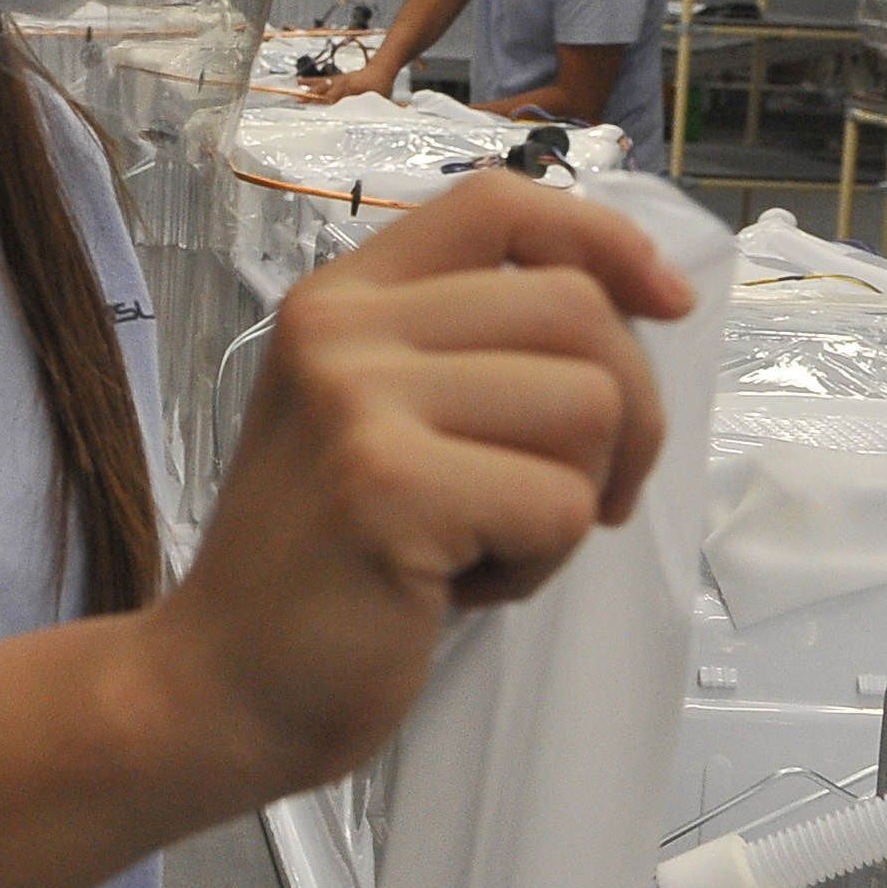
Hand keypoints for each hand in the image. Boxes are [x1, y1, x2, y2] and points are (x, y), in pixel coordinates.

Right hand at [135, 173, 688, 797]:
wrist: (221, 685)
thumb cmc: (325, 563)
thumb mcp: (373, 417)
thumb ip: (469, 349)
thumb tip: (643, 304)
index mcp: (341, 299)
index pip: (499, 203)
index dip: (605, 239)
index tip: (665, 304)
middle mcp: (342, 330)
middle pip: (578, 309)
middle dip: (629, 413)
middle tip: (584, 497)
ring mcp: (358, 402)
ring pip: (589, 404)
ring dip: (575, 497)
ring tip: (489, 542)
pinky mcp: (388, 487)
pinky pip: (561, 505)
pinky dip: (540, 565)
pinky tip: (460, 588)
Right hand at [290, 58, 393, 105]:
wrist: (382, 67)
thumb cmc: (381, 85)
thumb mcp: (380, 98)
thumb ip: (371, 108)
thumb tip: (368, 121)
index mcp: (352, 88)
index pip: (336, 97)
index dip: (325, 103)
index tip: (315, 110)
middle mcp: (342, 83)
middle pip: (323, 91)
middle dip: (311, 98)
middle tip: (299, 104)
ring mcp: (338, 80)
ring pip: (320, 85)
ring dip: (307, 91)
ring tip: (295, 96)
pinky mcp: (336, 78)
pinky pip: (320, 80)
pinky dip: (309, 81)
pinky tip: (298, 81)